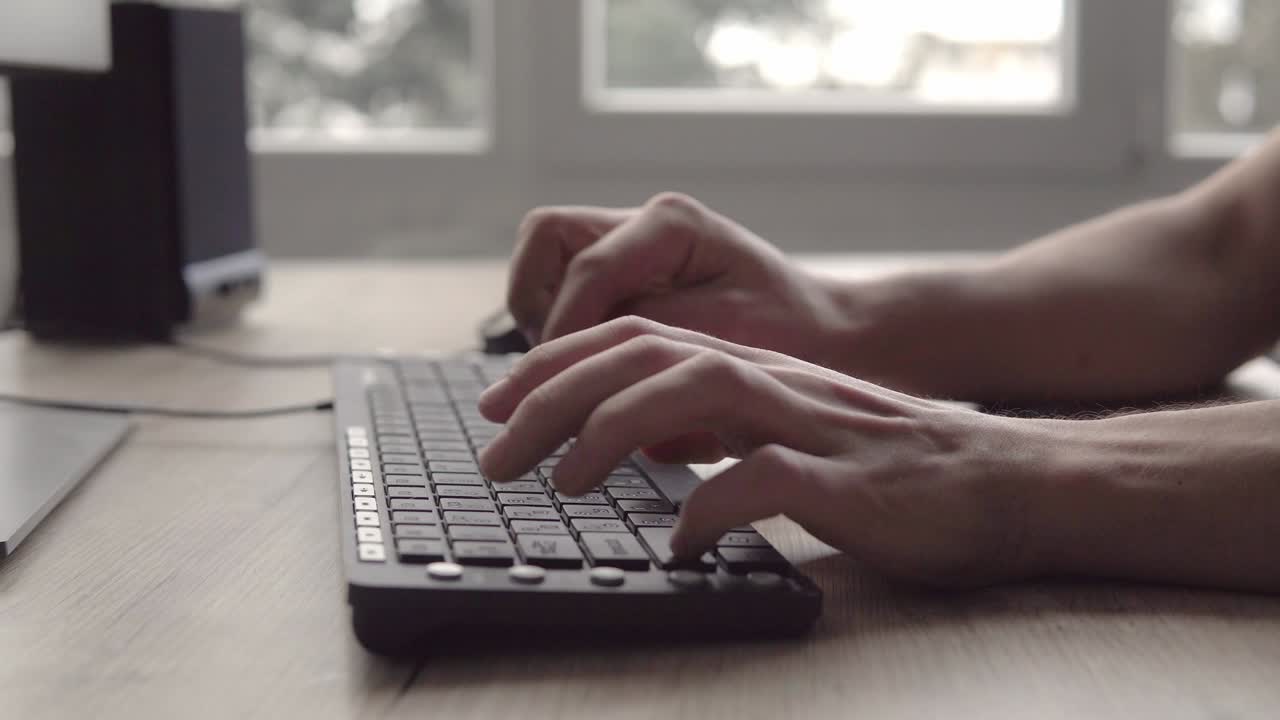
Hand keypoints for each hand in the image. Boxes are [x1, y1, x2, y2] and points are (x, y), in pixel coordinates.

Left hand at [477, 317, 1051, 586]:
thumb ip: (720, 425)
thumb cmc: (887, 468)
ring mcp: (813, 424)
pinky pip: (768, 479)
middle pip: (647, 355)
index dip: (558, 362)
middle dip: (557, 395)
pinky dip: (711, 506)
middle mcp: (774, 381)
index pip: (637, 339)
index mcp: (754, 369)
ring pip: (697, 389)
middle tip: (496, 452)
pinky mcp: (851, 479)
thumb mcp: (788, 431)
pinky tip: (679, 541)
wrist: (1005, 480)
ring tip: (564, 480)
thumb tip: (637, 446)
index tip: (497, 401)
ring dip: (615, 429)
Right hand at [507, 193, 842, 364]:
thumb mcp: (722, 339)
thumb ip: (647, 337)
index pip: (587, 269)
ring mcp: (632, 242)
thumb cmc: (788, 337)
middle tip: (559, 365)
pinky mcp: (628, 270)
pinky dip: (566, 325)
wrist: (827, 336)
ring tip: (575, 369)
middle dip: (538, 305)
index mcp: (673, 224)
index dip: (565, 330)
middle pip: (545, 240)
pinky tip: (596, 366)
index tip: (566, 383)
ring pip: (545, 261)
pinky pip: (566, 288)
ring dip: (545, 316)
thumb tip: (580, 358)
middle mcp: (644, 220)